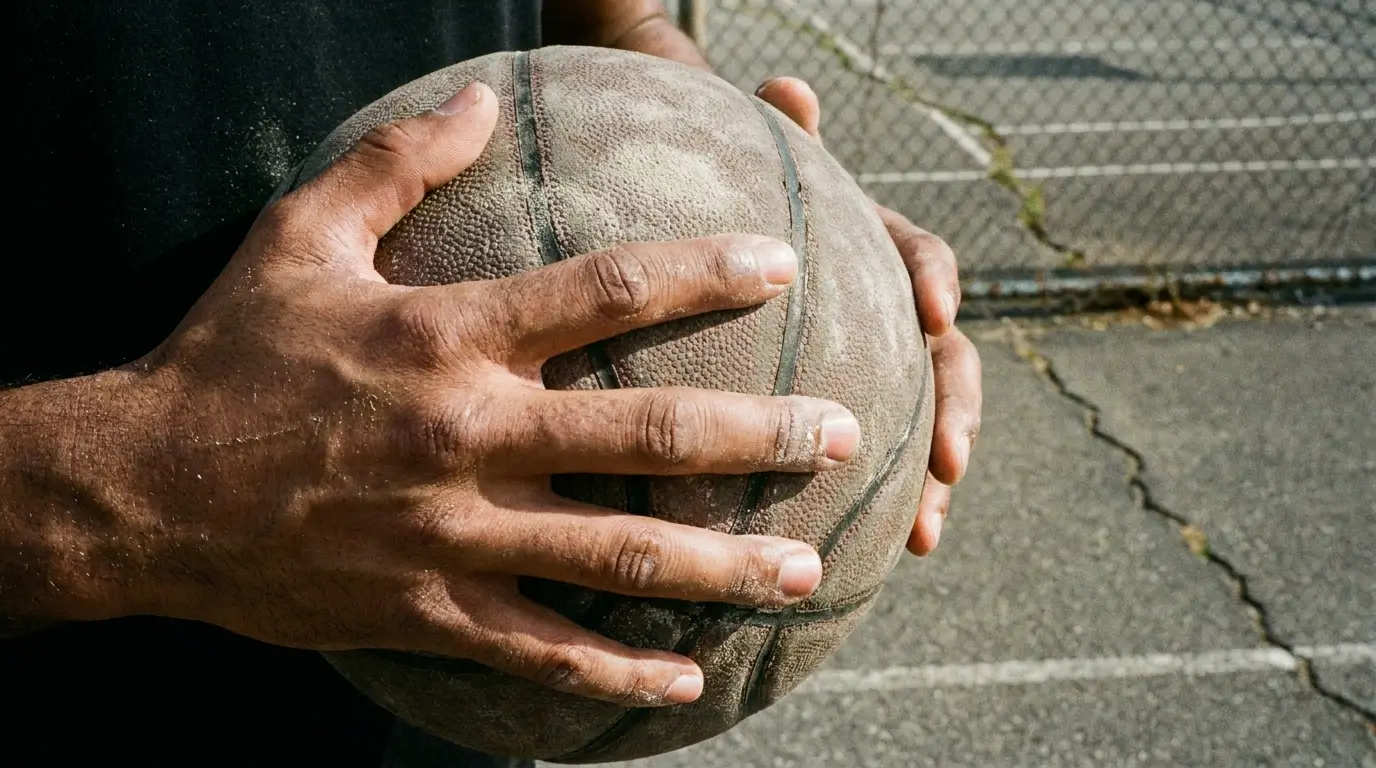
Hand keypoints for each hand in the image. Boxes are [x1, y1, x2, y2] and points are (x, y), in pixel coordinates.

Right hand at [114, 83, 860, 705]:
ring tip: (805, 570)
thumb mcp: (298, 235)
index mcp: (446, 336)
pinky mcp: (425, 612)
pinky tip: (688, 676)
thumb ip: (397, 160)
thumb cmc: (226, 354)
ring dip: (722, 567)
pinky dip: (617, 669)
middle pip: (644, 439)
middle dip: (758, 436)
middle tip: (842, 434)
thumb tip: (486, 95)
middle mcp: (466, 437)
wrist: (138, 490)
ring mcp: (451, 537)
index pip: (603, 293)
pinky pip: (540, 651)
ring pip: (615, 558)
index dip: (703, 272)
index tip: (782, 264)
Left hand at [756, 77, 983, 555]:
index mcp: (872, 247)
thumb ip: (783, 138)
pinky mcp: (855, 410)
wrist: (723, 246)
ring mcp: (876, 364)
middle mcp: (886, 308)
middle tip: (950, 465)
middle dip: (953, 411)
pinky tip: (884, 553)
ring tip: (923, 532)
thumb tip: (789, 86)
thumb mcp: (759, 169)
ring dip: (930, 477)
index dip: (936, 281)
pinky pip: (885, 459)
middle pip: (943, 357)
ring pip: (922, 420)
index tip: (937, 314)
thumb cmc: (738, 203)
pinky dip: (891, 502)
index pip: (921, 256)